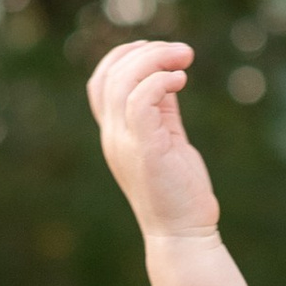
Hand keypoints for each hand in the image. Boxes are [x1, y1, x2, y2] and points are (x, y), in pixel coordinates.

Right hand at [88, 38, 218, 242]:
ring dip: (154, 60)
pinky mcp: (145, 149)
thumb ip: (162, 110)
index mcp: (115, 133)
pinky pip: (139, 101)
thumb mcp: (168, 139)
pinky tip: (181, 81)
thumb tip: (169, 76)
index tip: (159, 51)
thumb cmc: (179, 190)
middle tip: (182, 51)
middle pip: (110, 75)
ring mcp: (125, 143)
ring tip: (184, 58)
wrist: (184, 233)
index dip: (123, 56)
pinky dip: (159, 81)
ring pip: (122, 82)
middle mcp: (113, 135)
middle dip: (145, 52)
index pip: (101, 82)